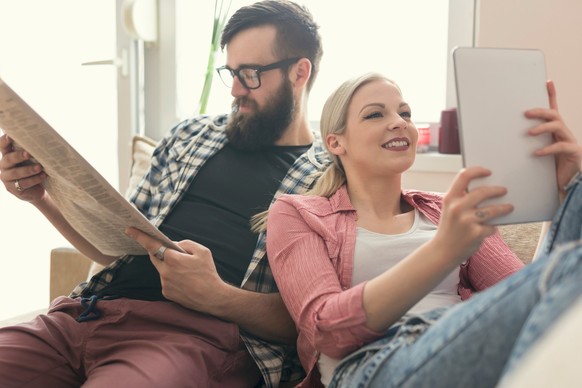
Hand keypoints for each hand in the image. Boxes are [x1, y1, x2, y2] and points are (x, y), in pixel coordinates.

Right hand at [0, 134, 46, 201]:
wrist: (37, 190)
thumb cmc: (35, 170)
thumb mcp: (33, 160)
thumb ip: (33, 152)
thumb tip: (44, 142)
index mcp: (7, 155)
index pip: (3, 146)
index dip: (4, 141)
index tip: (10, 136)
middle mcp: (4, 166)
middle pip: (9, 159)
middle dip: (19, 156)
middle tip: (29, 154)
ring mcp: (6, 178)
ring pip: (16, 173)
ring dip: (28, 170)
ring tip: (40, 167)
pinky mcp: (12, 188)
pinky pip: (23, 183)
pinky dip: (34, 179)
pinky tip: (43, 176)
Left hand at [125, 227, 230, 313]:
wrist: (213, 298)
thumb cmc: (208, 273)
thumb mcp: (202, 251)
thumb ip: (185, 244)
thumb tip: (174, 245)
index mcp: (173, 259)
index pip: (152, 244)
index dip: (140, 236)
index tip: (129, 229)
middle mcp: (165, 271)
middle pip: (155, 256)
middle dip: (160, 251)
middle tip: (173, 253)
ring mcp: (164, 283)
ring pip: (162, 269)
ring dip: (169, 267)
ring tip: (187, 272)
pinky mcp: (166, 293)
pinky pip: (165, 280)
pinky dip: (172, 278)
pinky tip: (185, 281)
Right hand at [434, 166, 513, 261]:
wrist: (442, 251)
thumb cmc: (449, 228)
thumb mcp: (449, 209)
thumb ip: (462, 198)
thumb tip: (487, 188)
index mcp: (450, 198)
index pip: (464, 176)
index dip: (478, 170)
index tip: (488, 171)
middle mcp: (457, 208)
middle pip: (483, 192)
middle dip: (497, 190)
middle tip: (504, 190)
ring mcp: (467, 221)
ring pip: (493, 210)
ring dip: (504, 208)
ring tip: (509, 207)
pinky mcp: (476, 234)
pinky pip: (492, 226)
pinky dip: (492, 228)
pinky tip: (490, 229)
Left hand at [526, 80, 581, 198]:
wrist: (569, 184)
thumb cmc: (551, 169)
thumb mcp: (538, 154)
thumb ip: (528, 146)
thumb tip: (505, 140)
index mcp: (556, 131)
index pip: (554, 109)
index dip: (552, 95)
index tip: (547, 82)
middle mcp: (564, 133)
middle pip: (555, 115)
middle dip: (541, 111)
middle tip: (526, 113)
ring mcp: (571, 142)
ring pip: (559, 126)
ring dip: (543, 128)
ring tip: (529, 133)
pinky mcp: (574, 152)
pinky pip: (562, 146)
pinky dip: (547, 149)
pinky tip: (536, 153)